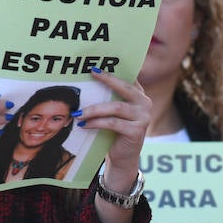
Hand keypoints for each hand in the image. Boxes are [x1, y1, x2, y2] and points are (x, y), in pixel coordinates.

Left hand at [79, 68, 150, 193]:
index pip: (128, 77)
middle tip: (91, 73)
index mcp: (139, 95)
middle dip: (106, 79)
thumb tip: (88, 80)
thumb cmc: (114, 132)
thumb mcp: (113, 111)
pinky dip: (96, 123)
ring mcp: (143, 117)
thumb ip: (109, 97)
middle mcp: (145, 103)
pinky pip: (113, 123)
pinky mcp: (137, 131)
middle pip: (124, 87)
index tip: (96, 65)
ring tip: (78, 112)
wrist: (123, 157)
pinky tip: (84, 124)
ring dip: (94, 109)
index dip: (113, 70)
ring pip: (116, 107)